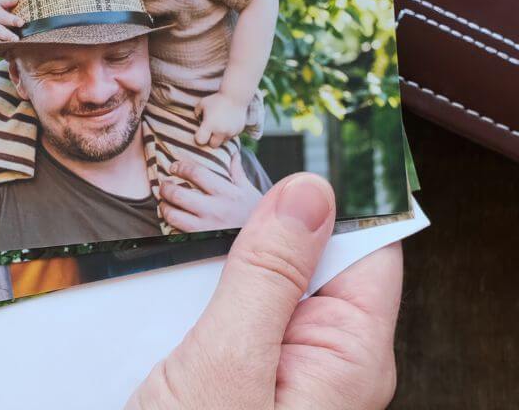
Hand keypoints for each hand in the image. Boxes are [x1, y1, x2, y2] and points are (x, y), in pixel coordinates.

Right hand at [128, 173, 401, 409]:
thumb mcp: (228, 365)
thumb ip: (267, 277)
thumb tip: (308, 193)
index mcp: (345, 358)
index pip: (368, 247)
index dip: (337, 191)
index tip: (299, 138)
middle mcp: (318, 363)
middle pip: (300, 257)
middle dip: (253, 223)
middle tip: (202, 198)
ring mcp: (271, 372)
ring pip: (250, 284)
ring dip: (207, 264)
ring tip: (165, 248)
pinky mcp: (228, 380)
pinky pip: (218, 317)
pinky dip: (186, 296)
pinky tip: (150, 287)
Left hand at [159, 152, 262, 231]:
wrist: (263, 239)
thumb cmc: (252, 213)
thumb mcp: (247, 190)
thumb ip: (236, 170)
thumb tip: (232, 151)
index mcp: (226, 193)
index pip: (197, 174)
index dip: (181, 168)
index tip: (174, 167)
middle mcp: (215, 210)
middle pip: (180, 195)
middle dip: (166, 188)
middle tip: (164, 184)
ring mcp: (207, 227)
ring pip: (174, 216)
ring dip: (165, 207)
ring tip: (164, 202)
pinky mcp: (202, 240)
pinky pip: (179, 231)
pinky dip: (171, 224)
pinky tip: (172, 218)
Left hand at [194, 91, 247, 147]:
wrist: (236, 96)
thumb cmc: (216, 99)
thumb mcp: (202, 103)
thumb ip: (197, 113)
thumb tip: (197, 120)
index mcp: (209, 125)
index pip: (200, 141)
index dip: (199, 138)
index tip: (200, 132)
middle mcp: (220, 130)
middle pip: (212, 145)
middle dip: (210, 140)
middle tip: (210, 131)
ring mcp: (231, 131)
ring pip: (223, 142)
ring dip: (220, 137)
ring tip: (219, 125)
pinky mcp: (238, 131)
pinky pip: (231, 136)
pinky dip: (228, 132)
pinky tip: (227, 123)